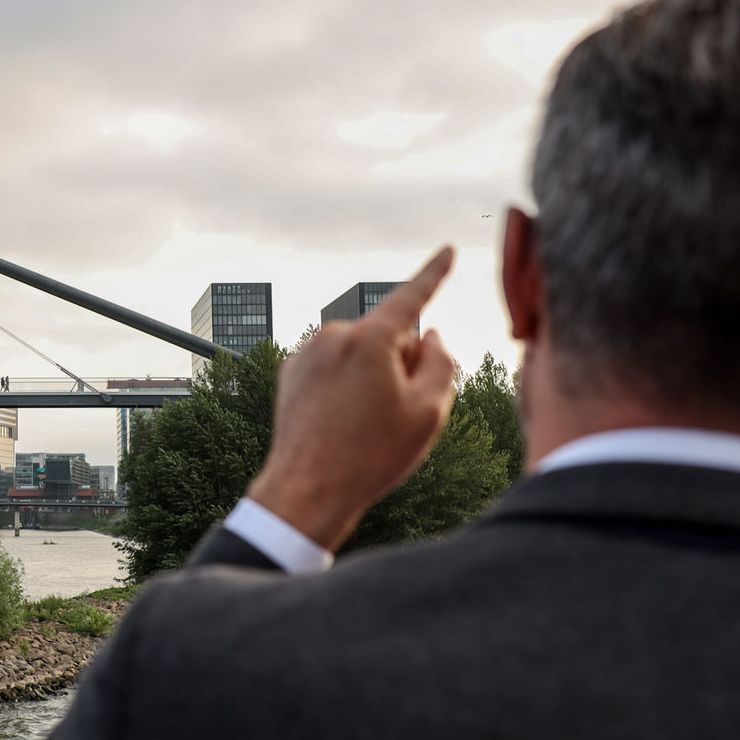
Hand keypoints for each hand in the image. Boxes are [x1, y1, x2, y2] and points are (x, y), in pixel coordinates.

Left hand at [246, 247, 458, 550]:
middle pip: (388, 338)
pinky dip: (345, 388)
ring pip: (360, 356)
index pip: (412, 296)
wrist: (306, 490)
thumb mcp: (428, 411)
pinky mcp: (291, 372)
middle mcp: (334, 336)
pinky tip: (340, 425)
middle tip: (394, 415)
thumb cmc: (371, 455)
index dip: (434, 274)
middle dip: (400, 365)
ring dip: (371, 378)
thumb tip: (429, 335)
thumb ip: (440, 362)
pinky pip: (334, 370)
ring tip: (363, 426)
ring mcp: (307, 353)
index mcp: (370, 338)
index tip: (448, 250)